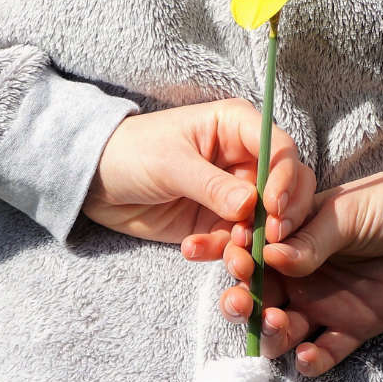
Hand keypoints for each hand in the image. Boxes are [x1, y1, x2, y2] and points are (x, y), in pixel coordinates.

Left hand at [82, 97, 313, 246]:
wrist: (94, 182)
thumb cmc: (130, 152)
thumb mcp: (170, 164)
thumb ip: (211, 185)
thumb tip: (252, 205)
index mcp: (237, 127)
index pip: (281, 150)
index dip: (285, 179)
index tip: (273, 208)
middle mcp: (244, 160)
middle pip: (287, 189)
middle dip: (280, 217)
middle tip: (267, 240)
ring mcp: (234, 195)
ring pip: (265, 223)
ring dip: (251, 243)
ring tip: (228, 254)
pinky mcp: (217, 223)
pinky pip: (233, 243)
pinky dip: (219, 252)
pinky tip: (191, 250)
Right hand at [216, 167, 382, 375]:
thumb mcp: (346, 213)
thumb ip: (310, 238)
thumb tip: (270, 255)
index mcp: (290, 240)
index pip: (251, 257)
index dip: (237, 263)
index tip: (239, 265)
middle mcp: (299, 276)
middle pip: (256, 299)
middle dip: (242, 305)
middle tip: (244, 306)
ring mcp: (323, 305)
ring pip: (281, 331)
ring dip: (270, 334)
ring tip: (278, 324)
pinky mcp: (351, 329)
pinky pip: (323, 353)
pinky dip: (310, 361)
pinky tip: (307, 354)